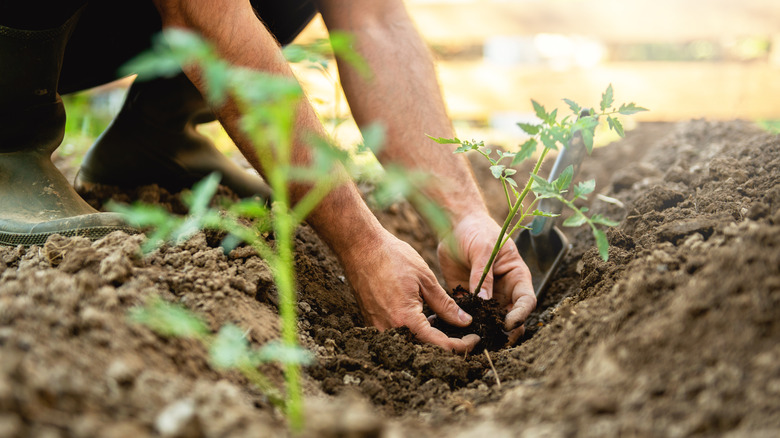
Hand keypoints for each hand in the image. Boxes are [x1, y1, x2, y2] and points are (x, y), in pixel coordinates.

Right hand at [340, 230, 479, 352]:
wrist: (360, 247)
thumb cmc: (392, 257)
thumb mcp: (426, 279)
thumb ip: (446, 305)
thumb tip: (465, 322)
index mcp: (406, 320)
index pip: (440, 345)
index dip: (462, 345)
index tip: (476, 338)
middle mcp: (390, 329)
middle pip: (425, 349)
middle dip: (448, 344)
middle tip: (464, 332)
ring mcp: (378, 327)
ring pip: (411, 343)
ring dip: (431, 337)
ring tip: (444, 320)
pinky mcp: (372, 322)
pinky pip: (398, 334)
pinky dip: (415, 330)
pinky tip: (425, 315)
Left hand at [438, 212, 535, 343]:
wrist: (455, 226)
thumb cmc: (476, 231)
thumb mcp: (483, 249)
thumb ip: (483, 274)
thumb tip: (484, 301)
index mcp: (516, 276)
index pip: (526, 300)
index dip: (521, 314)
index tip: (508, 324)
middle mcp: (504, 290)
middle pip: (512, 317)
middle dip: (506, 331)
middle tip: (494, 341)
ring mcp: (487, 297)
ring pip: (492, 321)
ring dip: (486, 331)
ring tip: (476, 341)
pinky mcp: (469, 299)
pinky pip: (471, 316)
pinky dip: (466, 324)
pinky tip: (457, 332)